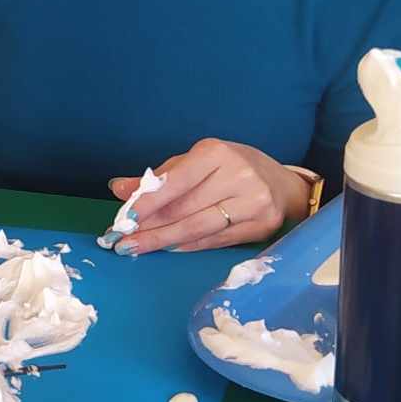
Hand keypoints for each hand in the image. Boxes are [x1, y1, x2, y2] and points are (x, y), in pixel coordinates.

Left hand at [108, 140, 311, 255]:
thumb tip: (118, 189)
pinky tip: (168, 248)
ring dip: (164, 240)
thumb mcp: (196, 163)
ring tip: (137, 247)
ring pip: (198, 228)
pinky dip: (188, 246)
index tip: (123, 218)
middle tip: (121, 240)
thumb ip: (159, 178)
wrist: (282, 184)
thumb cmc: (231, 169)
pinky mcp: (261, 226)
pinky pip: (215, 240)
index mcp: (217, 153)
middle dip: (149, 226)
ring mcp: (254, 203)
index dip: (147, 203)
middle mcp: (238, 176)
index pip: (176, 182)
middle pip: (184, 208)